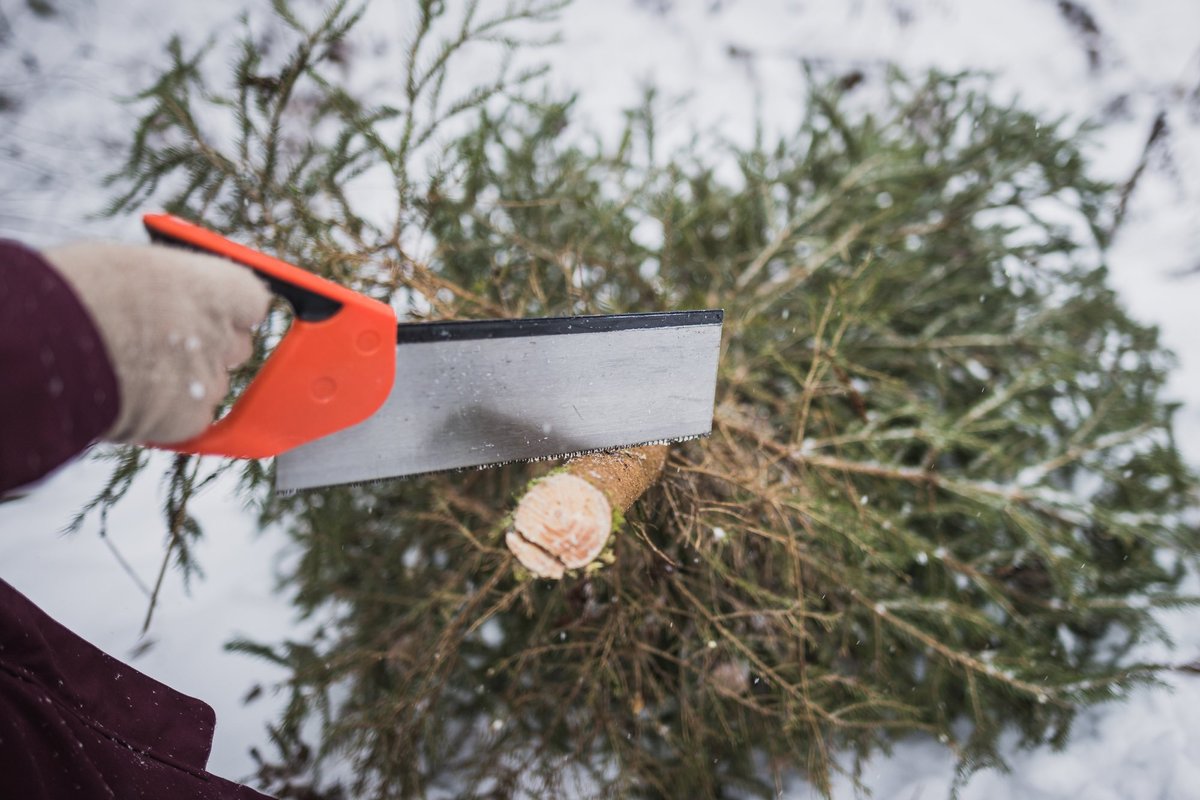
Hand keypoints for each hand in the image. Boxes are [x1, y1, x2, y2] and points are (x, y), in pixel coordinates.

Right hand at [44, 243, 270, 444]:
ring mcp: (210, 381)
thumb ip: (171, 290)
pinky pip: (189, 421)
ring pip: (210, 387)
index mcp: (221, 289)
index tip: (206, 314)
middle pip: (234, 348)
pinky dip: (164, 417)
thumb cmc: (80, 291)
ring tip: (128, 371)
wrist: (48, 338)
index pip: (251, 303)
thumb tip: (174, 302)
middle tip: (163, 348)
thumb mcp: (136, 268)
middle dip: (207, 350)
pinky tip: (127, 398)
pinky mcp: (189, 420)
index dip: (226, 311)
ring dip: (183, 385)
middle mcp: (224, 335)